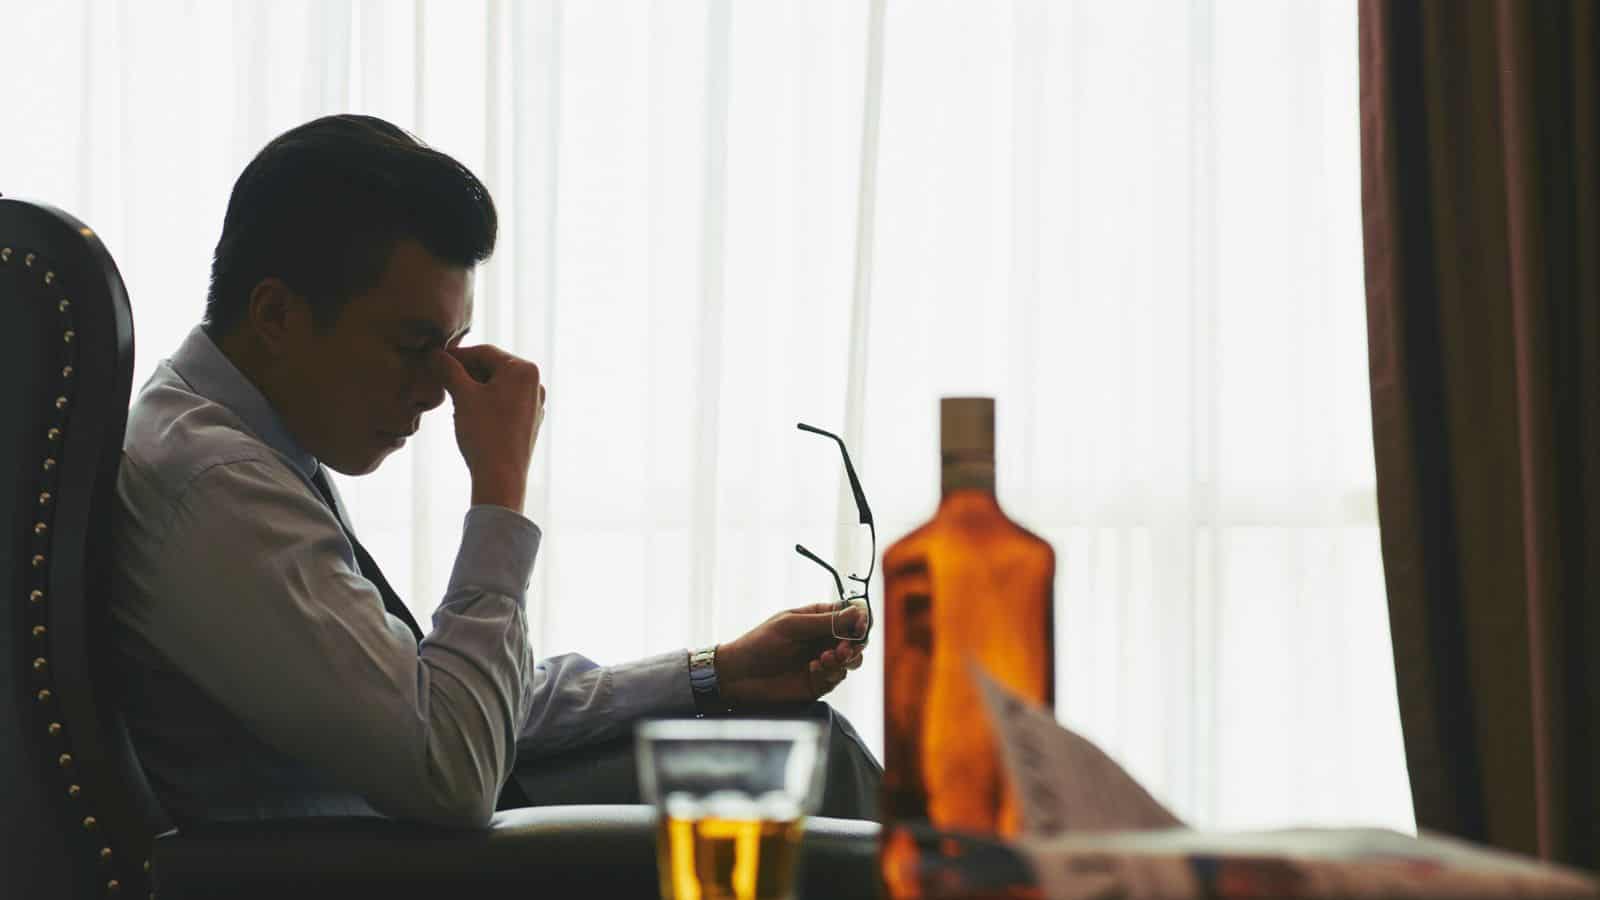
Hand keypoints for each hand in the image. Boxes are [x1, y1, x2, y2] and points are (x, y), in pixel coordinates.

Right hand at [430, 344, 545, 511]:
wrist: (501, 478)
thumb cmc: (484, 433)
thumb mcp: (462, 396)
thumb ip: (448, 370)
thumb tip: (434, 354)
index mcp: (524, 370)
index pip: (484, 352)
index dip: (456, 355)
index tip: (434, 360)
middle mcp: (535, 384)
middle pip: (492, 368)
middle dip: (464, 372)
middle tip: (439, 378)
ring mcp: (534, 404)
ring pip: (496, 386)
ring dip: (472, 387)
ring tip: (450, 397)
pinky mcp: (529, 423)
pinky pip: (503, 403)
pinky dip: (483, 402)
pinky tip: (466, 414)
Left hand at [715, 602, 865, 708]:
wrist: (738, 676)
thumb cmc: (760, 644)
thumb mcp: (792, 626)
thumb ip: (826, 622)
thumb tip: (859, 613)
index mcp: (818, 618)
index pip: (850, 615)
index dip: (860, 620)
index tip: (860, 627)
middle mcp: (823, 639)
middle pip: (856, 639)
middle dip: (855, 643)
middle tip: (842, 649)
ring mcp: (823, 661)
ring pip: (852, 659)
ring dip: (845, 658)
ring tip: (827, 659)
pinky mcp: (819, 682)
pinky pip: (838, 677)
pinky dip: (831, 672)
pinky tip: (814, 669)